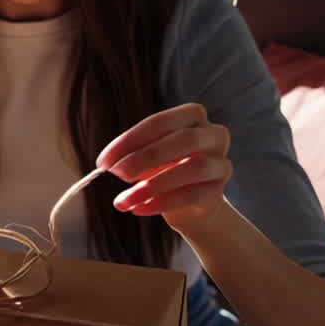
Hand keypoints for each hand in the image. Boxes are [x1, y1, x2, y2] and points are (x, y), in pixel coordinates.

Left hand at [95, 103, 232, 236]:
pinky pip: (192, 195)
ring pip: (193, 168)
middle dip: (146, 156)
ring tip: (126, 199)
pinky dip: (162, 203)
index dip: (130, 140)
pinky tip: (139, 209)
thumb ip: (132, 156)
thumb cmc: (165, 171)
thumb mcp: (148, 158)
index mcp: (192, 117)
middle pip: (184, 139)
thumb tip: (108, 165)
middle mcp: (214, 135)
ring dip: (154, 184)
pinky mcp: (218, 191)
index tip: (104, 161)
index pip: (161, 122)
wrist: (190, 206)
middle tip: (117, 174)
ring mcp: (220, 163)